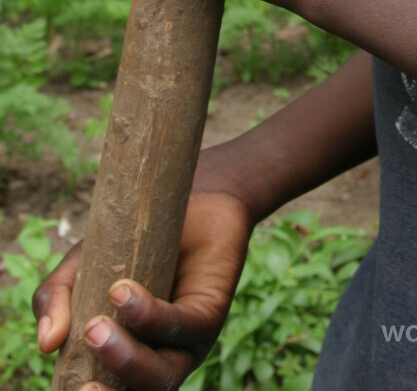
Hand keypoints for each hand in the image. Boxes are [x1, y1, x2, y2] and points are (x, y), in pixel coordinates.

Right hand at [33, 189, 252, 389]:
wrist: (177, 202)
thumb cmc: (127, 243)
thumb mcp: (79, 267)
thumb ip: (54, 300)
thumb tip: (47, 343)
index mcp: (123, 362)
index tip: (69, 389)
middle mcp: (156, 363)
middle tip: (81, 369)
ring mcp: (185, 345)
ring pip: (161, 375)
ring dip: (127, 358)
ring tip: (94, 328)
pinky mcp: (210, 315)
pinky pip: (183, 327)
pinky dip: (150, 316)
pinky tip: (122, 293)